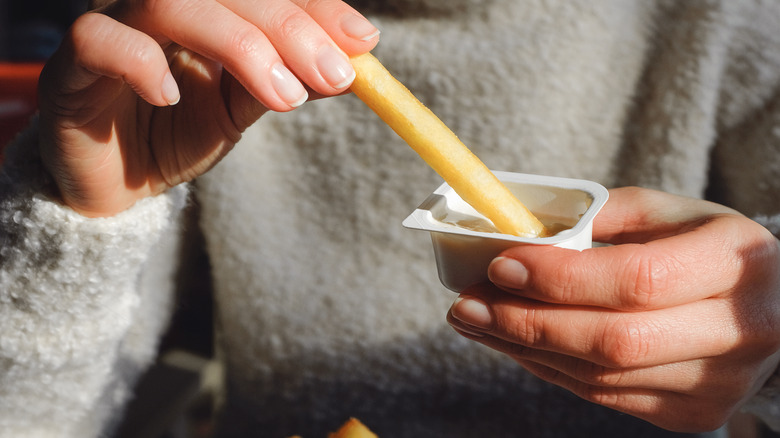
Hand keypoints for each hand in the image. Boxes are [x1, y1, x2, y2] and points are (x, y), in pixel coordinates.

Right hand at [37, 0, 378, 216]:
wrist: (119, 184)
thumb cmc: (178, 133)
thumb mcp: (245, 107)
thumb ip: (287, 79)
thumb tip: (352, 63)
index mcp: (204, 8)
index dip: (314, 7)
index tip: (363, 40)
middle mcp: (158, 5)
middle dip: (288, 28)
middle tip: (334, 74)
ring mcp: (112, 24)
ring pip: (168, 3)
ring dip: (237, 45)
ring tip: (283, 98)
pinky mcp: (72, 63)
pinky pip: (101, 40)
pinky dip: (143, 63)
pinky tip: (173, 98)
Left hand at [447, 187, 779, 431]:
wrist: (772, 309)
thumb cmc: (706, 249)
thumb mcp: (670, 212)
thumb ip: (605, 214)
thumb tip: (527, 234)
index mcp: (734, 262)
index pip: (638, 279)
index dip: (561, 278)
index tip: (500, 265)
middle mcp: (737, 330)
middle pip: (615, 341)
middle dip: (527, 324)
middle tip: (467, 305)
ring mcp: (717, 382)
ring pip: (601, 377)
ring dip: (525, 349)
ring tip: (476, 322)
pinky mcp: (693, 414)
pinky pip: (603, 397)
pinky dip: (549, 369)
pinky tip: (514, 344)